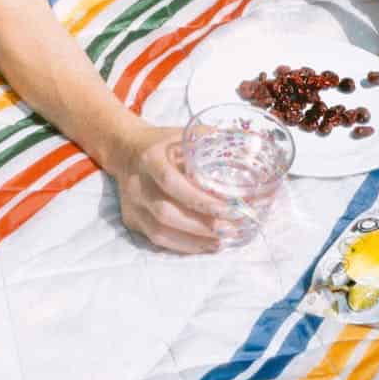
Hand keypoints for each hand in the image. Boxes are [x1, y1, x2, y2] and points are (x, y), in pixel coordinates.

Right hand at [109, 123, 239, 252]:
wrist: (125, 150)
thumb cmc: (163, 143)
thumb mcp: (184, 133)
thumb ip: (213, 141)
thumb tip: (253, 146)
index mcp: (150, 157)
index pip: (171, 182)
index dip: (200, 199)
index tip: (229, 207)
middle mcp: (136, 183)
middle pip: (166, 213)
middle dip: (202, 225)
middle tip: (232, 227)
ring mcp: (132, 205)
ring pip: (160, 232)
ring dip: (194, 240)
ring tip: (222, 240)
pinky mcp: (131, 220)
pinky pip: (157, 240)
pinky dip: (183, 246)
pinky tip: (205, 244)